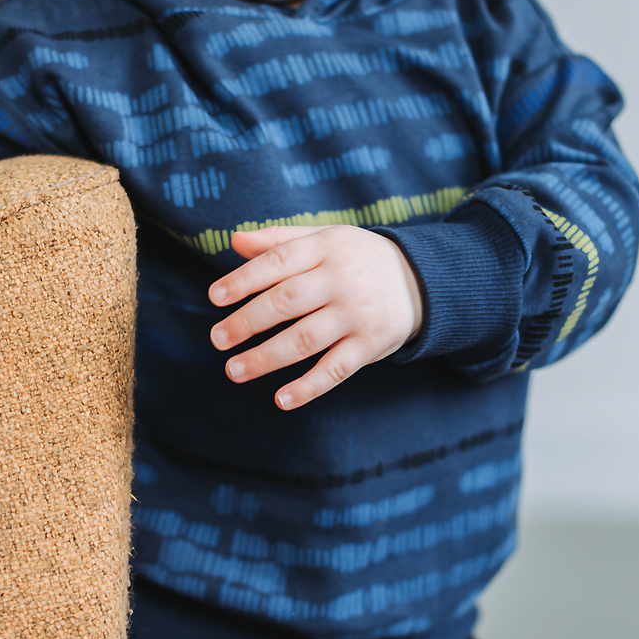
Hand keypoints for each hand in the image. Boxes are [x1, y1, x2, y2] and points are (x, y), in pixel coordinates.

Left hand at [208, 225, 422, 409]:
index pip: (279, 261)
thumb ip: (279, 240)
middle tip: (217, 339)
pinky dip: (309, 387)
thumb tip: (234, 241)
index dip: (244, 279)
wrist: (423, 280)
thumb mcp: (324, 239)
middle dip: (247, 322)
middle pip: (287, 301)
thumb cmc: (356, 259)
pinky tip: (281, 399)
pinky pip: (336, 369)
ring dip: (267, 358)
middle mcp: (342, 280)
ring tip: (234, 370)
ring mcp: (357, 314)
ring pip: (306, 339)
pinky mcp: (371, 345)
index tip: (215, 297)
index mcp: (327, 247)